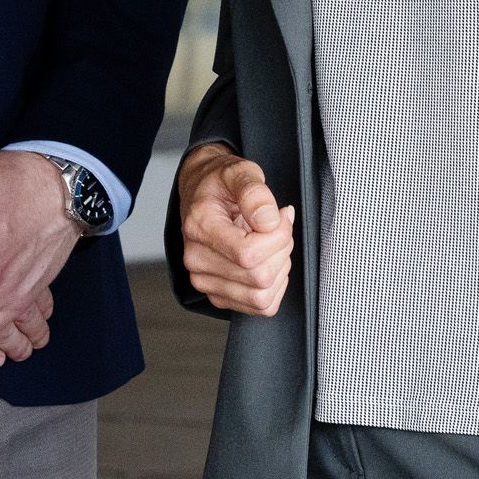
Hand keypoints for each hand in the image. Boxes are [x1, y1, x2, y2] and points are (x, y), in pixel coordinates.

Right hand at [177, 145, 294, 315]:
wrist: (202, 193)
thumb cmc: (221, 183)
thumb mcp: (239, 171)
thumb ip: (254, 192)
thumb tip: (268, 221)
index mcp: (199, 227)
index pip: (248, 254)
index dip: (278, 236)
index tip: (281, 215)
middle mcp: (196, 260)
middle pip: (259, 277)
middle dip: (282, 249)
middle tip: (278, 225)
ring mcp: (205, 281)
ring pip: (261, 297)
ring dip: (279, 269)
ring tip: (272, 243)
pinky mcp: (218, 295)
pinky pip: (260, 307)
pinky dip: (275, 287)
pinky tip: (269, 261)